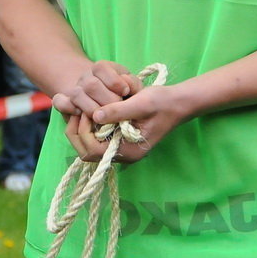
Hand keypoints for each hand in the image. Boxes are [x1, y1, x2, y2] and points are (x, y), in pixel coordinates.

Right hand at [53, 60, 139, 118]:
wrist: (104, 102)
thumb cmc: (124, 96)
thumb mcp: (132, 87)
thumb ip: (133, 85)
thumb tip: (126, 86)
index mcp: (102, 68)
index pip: (101, 67)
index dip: (114, 81)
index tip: (125, 92)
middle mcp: (86, 77)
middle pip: (90, 84)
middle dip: (106, 100)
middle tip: (116, 108)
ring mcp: (74, 89)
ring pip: (76, 94)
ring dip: (91, 108)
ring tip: (103, 117)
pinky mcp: (64, 102)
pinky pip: (59, 102)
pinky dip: (69, 108)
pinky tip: (83, 115)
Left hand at [72, 82, 194, 162]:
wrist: (177, 103)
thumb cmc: (162, 103)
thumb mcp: (142, 103)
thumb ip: (119, 110)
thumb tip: (95, 115)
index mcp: (130, 151)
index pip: (93, 150)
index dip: (84, 131)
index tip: (88, 111)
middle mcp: (123, 154)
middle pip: (86, 152)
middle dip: (78, 131)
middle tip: (79, 111)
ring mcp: (121, 148)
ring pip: (88, 146)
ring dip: (81, 128)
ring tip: (83, 109)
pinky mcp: (120, 140)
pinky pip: (95, 139)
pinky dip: (88, 126)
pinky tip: (90, 111)